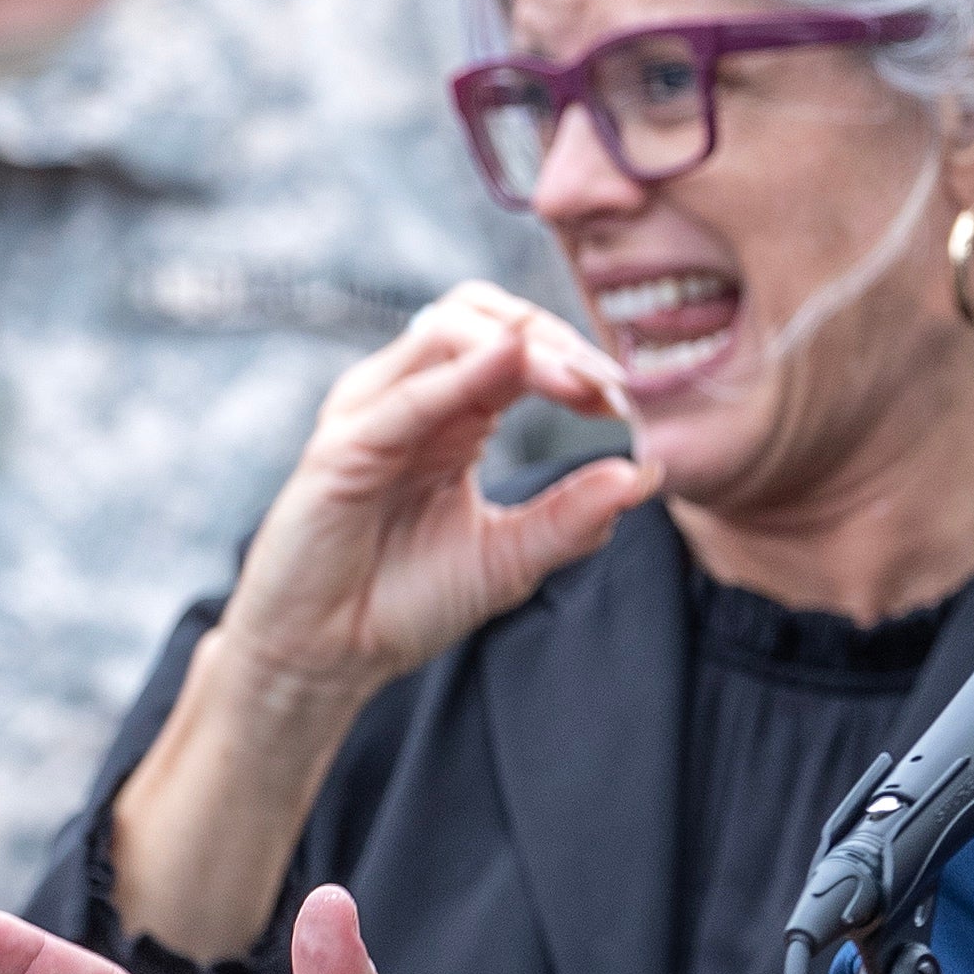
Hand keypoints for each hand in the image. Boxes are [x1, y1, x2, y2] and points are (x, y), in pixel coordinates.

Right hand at [216, 282, 650, 700]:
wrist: (327, 657)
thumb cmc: (404, 601)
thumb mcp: (510, 559)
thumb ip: (572, 517)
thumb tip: (647, 475)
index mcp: (453, 413)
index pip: (516, 345)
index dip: (576, 356)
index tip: (630, 395)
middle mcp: (410, 399)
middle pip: (482, 316)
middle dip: (554, 337)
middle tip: (609, 382)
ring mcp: (371, 415)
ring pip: (444, 332)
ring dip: (521, 345)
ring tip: (578, 377)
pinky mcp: (339, 449)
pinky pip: (404, 397)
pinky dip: (459, 376)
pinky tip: (508, 364)